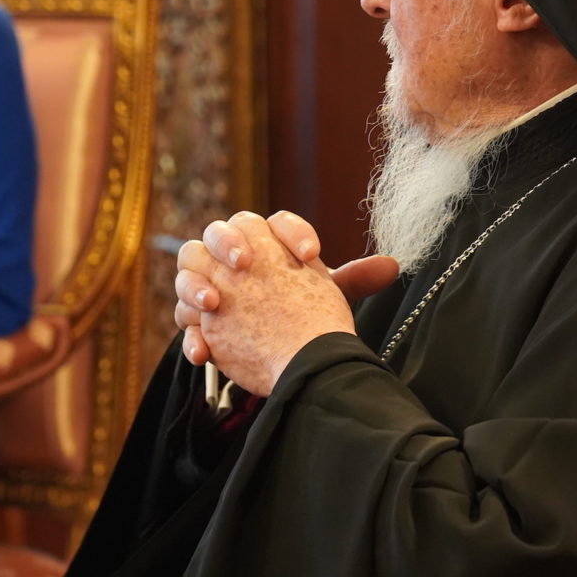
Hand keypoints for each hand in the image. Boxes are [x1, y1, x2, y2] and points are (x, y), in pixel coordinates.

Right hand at [174, 211, 398, 367]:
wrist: (282, 345)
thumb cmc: (300, 309)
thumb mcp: (324, 297)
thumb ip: (353, 280)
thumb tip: (392, 265)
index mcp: (267, 240)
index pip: (275, 223)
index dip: (291, 233)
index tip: (311, 255)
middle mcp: (233, 254)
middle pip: (218, 231)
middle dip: (227, 242)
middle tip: (245, 263)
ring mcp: (210, 284)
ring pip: (188, 267)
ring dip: (196, 284)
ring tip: (215, 303)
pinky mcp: (198, 319)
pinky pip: (184, 321)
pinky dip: (191, 336)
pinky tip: (203, 353)